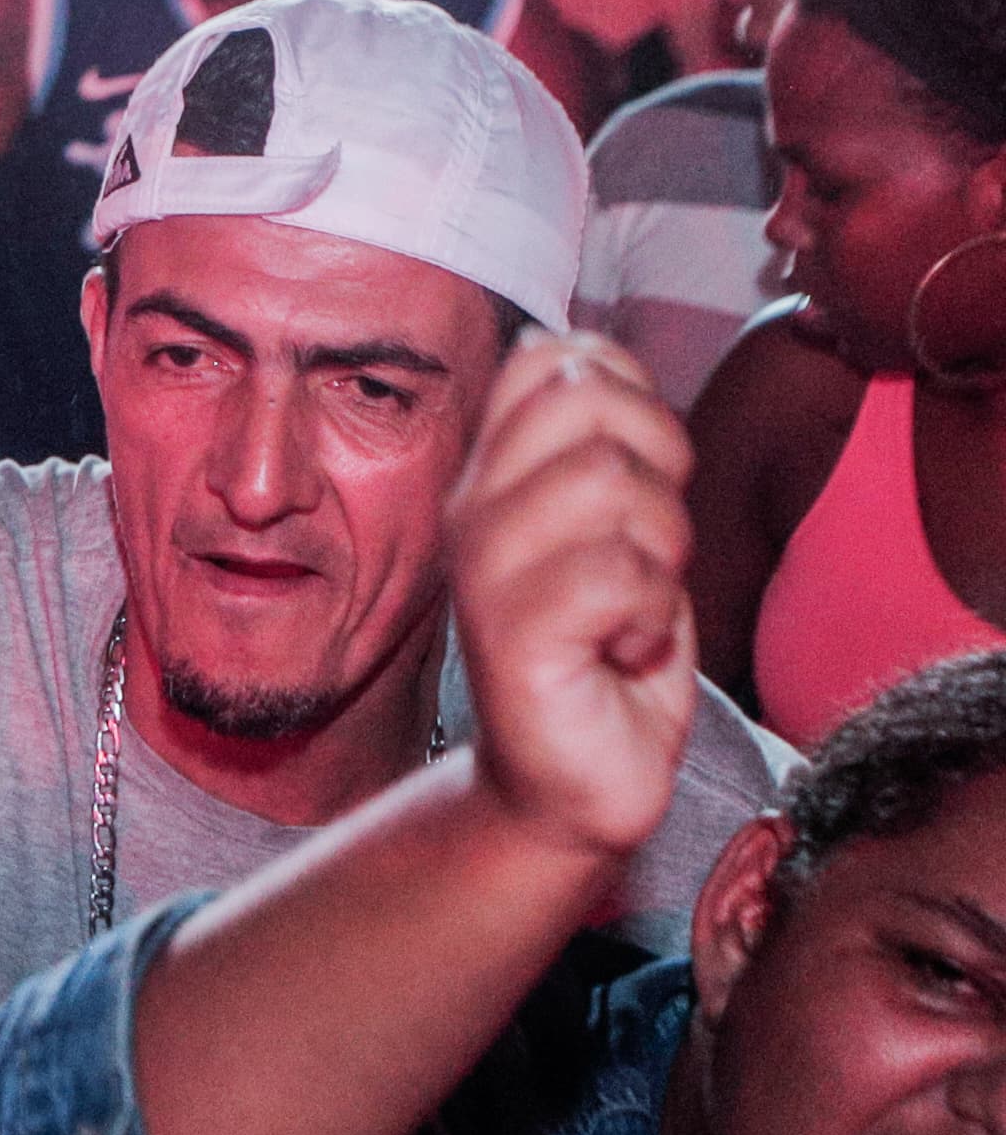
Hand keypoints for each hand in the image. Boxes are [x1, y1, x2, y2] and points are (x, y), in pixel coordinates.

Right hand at [445, 334, 700, 866]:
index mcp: (496, 472)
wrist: (575, 777)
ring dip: (661, 549)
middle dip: (659, 465)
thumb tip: (595, 358)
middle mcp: (474, 509)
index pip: (553, 357)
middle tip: (649, 544)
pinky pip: (615, 574)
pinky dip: (651, 614)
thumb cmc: (606, 648)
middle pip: (587, 403)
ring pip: (608, 482)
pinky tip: (624, 647)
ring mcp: (485, 572)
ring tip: (636, 602)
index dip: (629, 394)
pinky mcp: (511, 638)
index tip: (640, 474)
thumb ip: (608, 444)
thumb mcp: (617, 525)